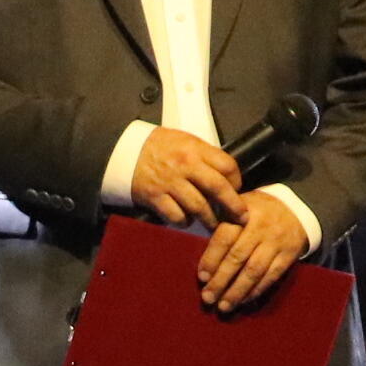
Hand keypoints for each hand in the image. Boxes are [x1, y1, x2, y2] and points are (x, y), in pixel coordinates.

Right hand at [128, 126, 242, 229]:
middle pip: (218, 188)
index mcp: (195, 149)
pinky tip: (186, 219)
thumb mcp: (185, 141)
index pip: (227, 165)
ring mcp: (170, 183)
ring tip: (213, 225)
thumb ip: (205, 155)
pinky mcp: (156, 197)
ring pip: (200, 207)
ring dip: (209, 220)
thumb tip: (227, 176)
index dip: (237, 181)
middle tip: (241, 219)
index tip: (237, 189)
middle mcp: (185, 165)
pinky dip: (184, 222)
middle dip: (234, 207)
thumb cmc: (158, 146)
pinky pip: (177, 216)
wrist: (124, 151)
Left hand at [196, 201, 308, 313]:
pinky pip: (270, 277)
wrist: (294, 209)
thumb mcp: (238, 208)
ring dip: (237, 291)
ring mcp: (276, 243)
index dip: (211, 259)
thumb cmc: (256, 212)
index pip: (224, 238)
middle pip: (238, 258)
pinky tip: (243, 301)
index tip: (201, 278)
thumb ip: (221, 226)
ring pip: (254, 271)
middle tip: (208, 298)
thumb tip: (205, 262)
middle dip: (221, 281)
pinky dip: (255, 291)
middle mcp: (260, 228)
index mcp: (243, 213)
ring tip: (223, 306)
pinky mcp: (288, 256)